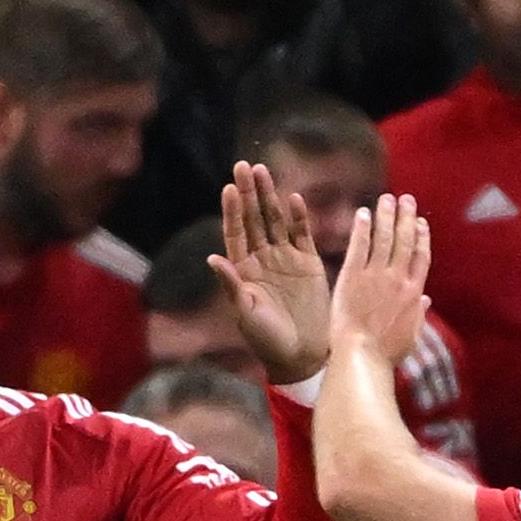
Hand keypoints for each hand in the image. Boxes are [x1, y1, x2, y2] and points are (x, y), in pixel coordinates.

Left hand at [211, 160, 329, 383]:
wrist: (299, 354)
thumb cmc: (266, 339)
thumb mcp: (245, 313)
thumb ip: (231, 285)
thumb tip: (213, 257)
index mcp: (243, 269)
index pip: (235, 233)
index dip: (233, 211)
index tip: (229, 188)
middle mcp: (262, 259)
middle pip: (254, 219)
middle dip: (249, 193)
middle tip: (243, 166)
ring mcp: (285, 258)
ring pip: (276, 220)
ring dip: (270, 197)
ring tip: (263, 171)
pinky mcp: (307, 263)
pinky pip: (302, 234)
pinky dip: (298, 217)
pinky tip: (293, 199)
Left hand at [327, 193, 432, 369]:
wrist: (362, 357)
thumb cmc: (385, 353)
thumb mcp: (410, 335)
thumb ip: (418, 314)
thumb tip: (426, 300)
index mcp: (414, 293)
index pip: (421, 256)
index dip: (422, 236)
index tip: (421, 222)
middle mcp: (398, 279)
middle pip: (405, 240)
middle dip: (406, 217)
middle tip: (406, 199)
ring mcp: (375, 276)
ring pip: (384, 238)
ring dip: (386, 216)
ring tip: (387, 198)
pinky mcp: (353, 277)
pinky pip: (359, 247)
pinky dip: (362, 229)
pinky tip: (362, 213)